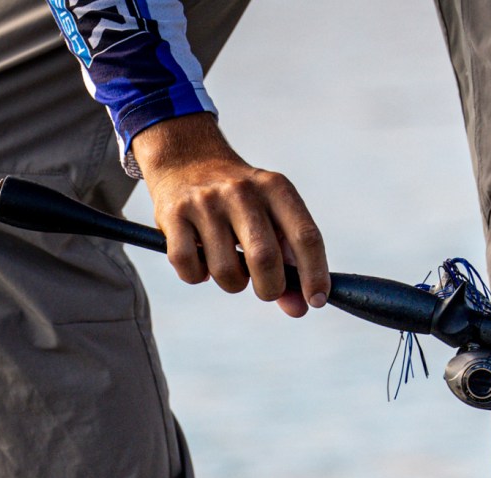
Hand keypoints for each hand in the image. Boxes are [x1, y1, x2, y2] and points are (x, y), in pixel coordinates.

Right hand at [131, 113, 328, 316]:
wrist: (187, 157)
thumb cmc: (242, 201)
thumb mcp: (271, 216)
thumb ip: (289, 262)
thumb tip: (300, 308)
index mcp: (276, 188)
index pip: (305, 236)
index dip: (315, 274)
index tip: (317, 300)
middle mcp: (242, 191)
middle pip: (265, 258)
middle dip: (271, 288)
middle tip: (267, 290)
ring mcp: (205, 201)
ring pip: (226, 270)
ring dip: (233, 284)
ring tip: (231, 268)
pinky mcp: (173, 213)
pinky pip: (189, 267)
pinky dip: (197, 276)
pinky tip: (201, 262)